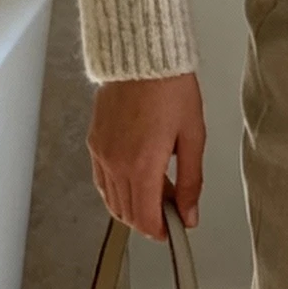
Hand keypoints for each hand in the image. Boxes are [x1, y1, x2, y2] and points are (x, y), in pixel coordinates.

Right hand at [88, 72, 204, 241]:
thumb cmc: (170, 88)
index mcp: (142, 165)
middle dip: (150, 219)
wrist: (142, 56)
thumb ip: (191, 182)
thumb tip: (189, 215)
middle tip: (174, 206)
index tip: (175, 230)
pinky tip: (138, 177)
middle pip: (128, 214)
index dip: (161, 232)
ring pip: (112, 201)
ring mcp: (101, 154)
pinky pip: (102, 181)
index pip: (146, 219)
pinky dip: (119, 189)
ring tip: (160, 187)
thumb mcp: (193, 137)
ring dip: (135, 205)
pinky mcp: (94, 142)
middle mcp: (116, 163)